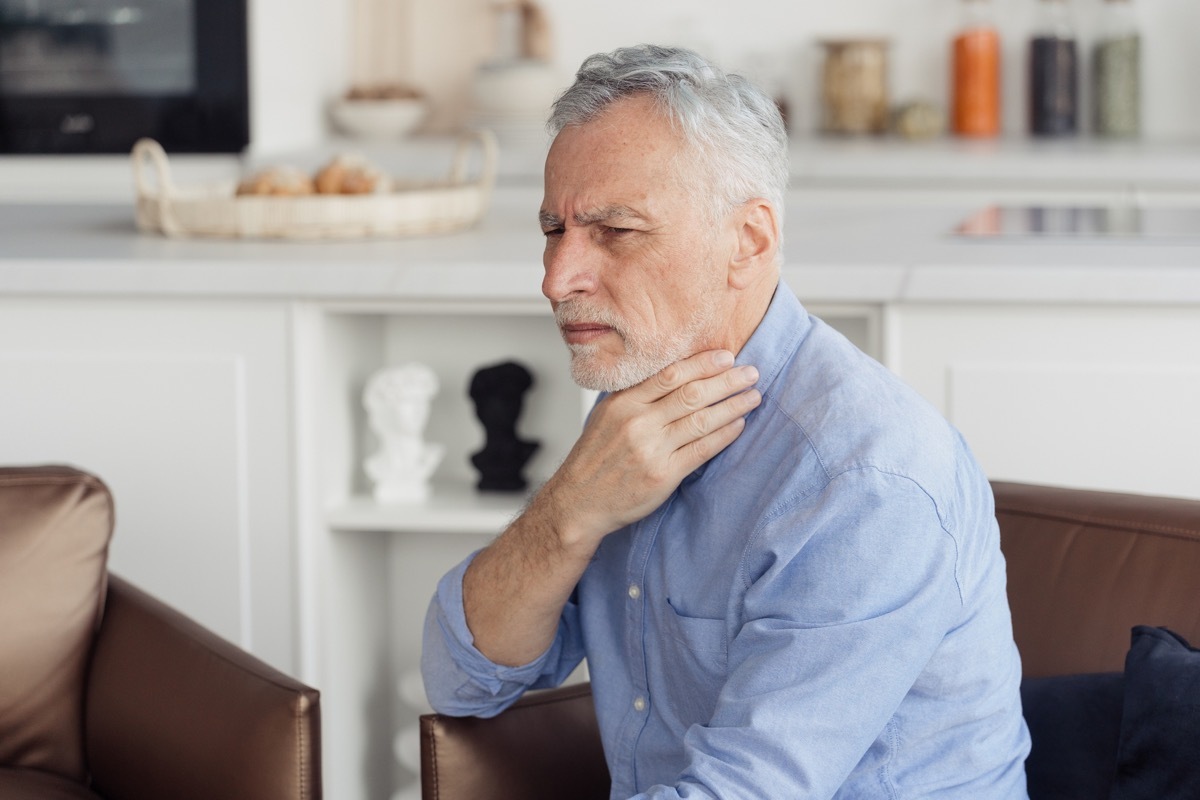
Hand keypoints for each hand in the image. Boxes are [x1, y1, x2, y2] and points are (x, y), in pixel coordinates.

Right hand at [540, 349, 761, 548]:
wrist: (579, 501)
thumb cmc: (595, 457)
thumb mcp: (607, 415)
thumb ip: (638, 396)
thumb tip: (677, 375)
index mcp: (624, 403)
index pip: (671, 374)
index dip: (703, 363)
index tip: (727, 356)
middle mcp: (638, 422)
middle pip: (692, 393)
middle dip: (727, 381)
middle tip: (750, 372)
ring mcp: (652, 449)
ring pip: (702, 420)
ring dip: (733, 406)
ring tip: (753, 396)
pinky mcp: (664, 475)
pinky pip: (702, 450)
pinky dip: (724, 435)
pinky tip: (739, 425)